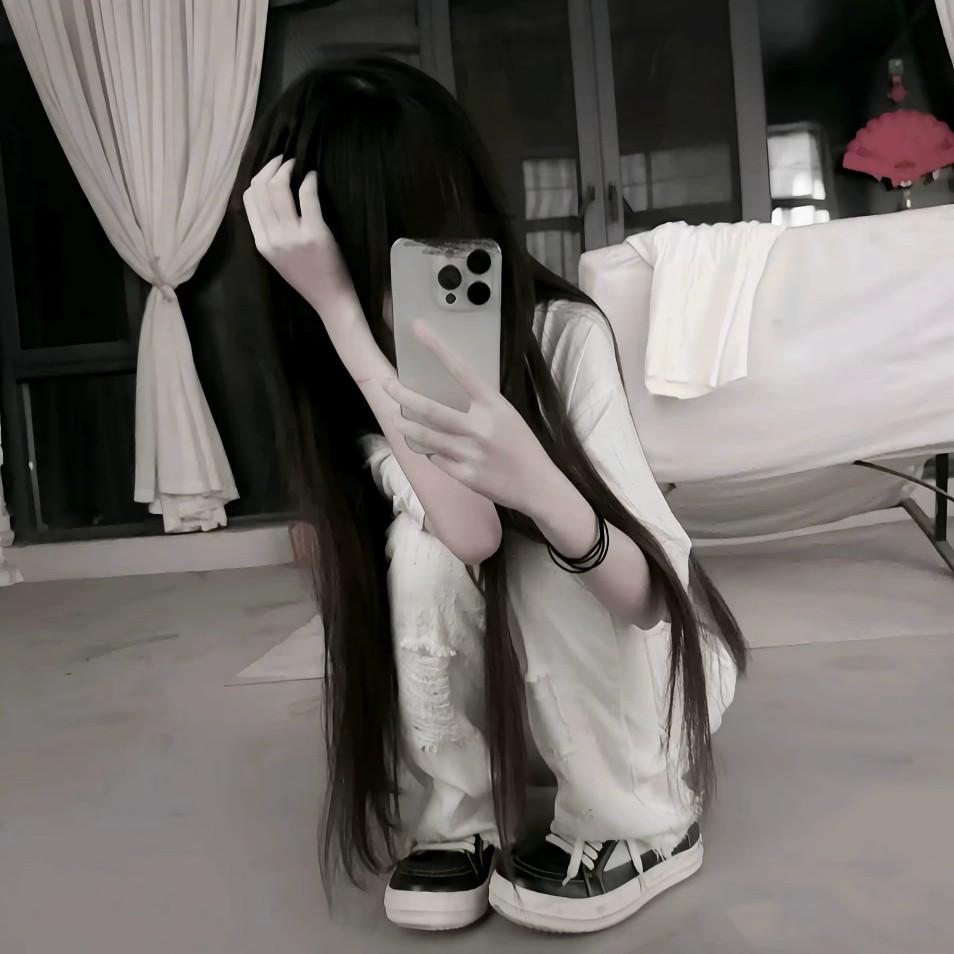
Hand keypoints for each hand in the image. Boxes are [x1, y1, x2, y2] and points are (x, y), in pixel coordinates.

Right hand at [242, 155, 356, 322]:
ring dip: (288, 169)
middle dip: (272, 167)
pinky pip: (306, 196)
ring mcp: (292, 236)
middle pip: (261, 190)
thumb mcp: (279, 258)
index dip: (258, 178)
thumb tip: (269, 199)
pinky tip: (314, 177)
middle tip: (285, 160)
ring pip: (279, 189)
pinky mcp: (314, 233)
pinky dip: (309, 180)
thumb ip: (270, 232)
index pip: (249, 200)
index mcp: (261, 244)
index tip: (270, 170)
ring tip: (298, 164)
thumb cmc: (308, 278)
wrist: (330, 299)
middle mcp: (272, 238)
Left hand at [382, 323, 557, 513]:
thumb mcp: (507, 416)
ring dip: (406, 425)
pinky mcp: (465, 475)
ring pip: (425, 436)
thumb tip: (449, 395)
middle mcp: (480, 427)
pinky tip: (430, 448)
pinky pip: (437, 459)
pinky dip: (430, 451)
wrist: (539, 486)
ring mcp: (471, 453)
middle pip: (430, 408)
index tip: (418, 328)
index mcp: (494, 405)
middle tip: (387, 385)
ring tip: (396, 418)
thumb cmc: (523, 447)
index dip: (437, 347)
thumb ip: (480, 406)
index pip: (461, 369)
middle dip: (402, 395)